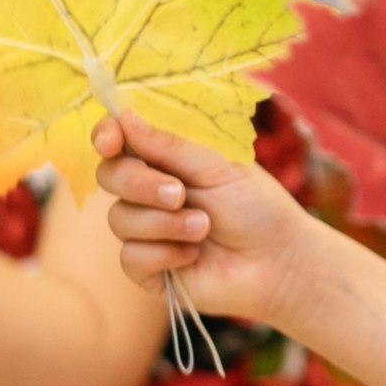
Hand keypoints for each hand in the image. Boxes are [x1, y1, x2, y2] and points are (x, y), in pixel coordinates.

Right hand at [93, 109, 317, 332]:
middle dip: (140, 183)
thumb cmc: (256, 207)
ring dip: (164, 223)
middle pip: (110, 175)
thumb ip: (171, 145)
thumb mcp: (219, 167)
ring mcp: (146, 230)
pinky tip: (193, 255)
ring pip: (119, 218)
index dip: (107, 136)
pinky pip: (130, 256)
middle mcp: (149, 191)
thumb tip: (125, 117)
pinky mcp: (147, 267)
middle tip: (179, 194)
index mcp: (167, 159)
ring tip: (204, 227)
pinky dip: (165, 254)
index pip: (120, 141)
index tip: (111, 141)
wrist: (278, 262)